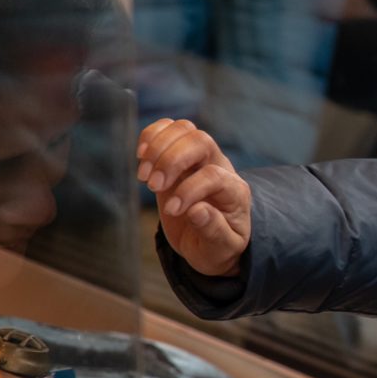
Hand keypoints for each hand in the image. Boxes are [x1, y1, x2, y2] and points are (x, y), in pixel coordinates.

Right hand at [137, 119, 251, 277]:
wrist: (210, 242)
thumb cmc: (218, 247)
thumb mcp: (221, 249)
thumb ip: (214, 231)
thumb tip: (197, 211)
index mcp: (235, 191)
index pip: (213, 175)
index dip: (189, 189)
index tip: (172, 211)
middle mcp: (219, 168)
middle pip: (200, 141)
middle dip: (171, 160)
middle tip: (153, 187)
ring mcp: (198, 159)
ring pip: (183, 129)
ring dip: (158, 147)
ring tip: (144, 177)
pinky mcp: (177, 158)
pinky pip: (168, 129)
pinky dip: (151, 135)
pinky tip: (141, 157)